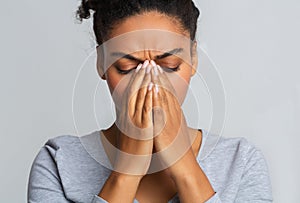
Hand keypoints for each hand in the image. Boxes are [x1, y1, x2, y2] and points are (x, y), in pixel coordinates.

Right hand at [113, 60, 153, 175]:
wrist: (128, 168)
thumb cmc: (130, 151)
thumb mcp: (128, 131)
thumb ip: (130, 119)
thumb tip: (133, 111)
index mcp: (126, 117)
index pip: (131, 93)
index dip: (136, 79)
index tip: (141, 68)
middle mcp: (128, 117)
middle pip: (134, 91)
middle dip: (140, 75)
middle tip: (146, 61)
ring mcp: (134, 123)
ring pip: (139, 97)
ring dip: (144, 81)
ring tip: (149, 68)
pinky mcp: (142, 130)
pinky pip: (145, 111)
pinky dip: (148, 97)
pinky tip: (152, 87)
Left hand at [150, 61, 195, 176]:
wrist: (185, 168)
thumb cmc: (178, 152)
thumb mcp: (175, 132)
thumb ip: (170, 121)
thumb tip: (165, 113)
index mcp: (176, 116)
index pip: (169, 94)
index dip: (163, 80)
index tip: (157, 69)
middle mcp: (174, 116)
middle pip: (168, 93)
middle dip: (160, 76)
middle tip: (153, 63)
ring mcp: (171, 122)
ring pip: (165, 98)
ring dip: (158, 82)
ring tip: (152, 69)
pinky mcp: (166, 130)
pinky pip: (161, 112)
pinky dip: (157, 99)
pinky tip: (153, 89)